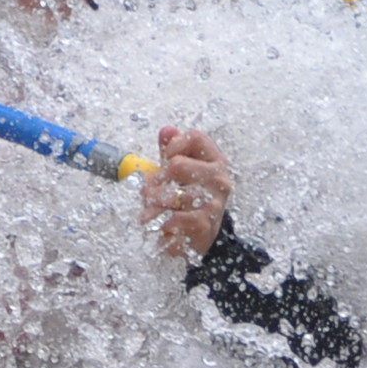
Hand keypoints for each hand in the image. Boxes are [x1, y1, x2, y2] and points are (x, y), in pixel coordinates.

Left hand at [138, 126, 234, 262]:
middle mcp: (219, 179)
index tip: (164, 159)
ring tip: (147, 212)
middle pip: (178, 165)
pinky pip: (178, 217)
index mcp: (215, 161)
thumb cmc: (188, 200)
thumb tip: (168, 130)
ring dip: (155, 203)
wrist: (199, 237)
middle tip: (147, 191)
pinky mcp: (207, 224)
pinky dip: (165, 222)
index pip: (195, 138)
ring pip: (174, 193)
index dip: (174, 145)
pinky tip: (162, 225)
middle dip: (157, 179)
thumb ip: (173, 151)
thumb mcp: (180, 172)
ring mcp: (215, 201)